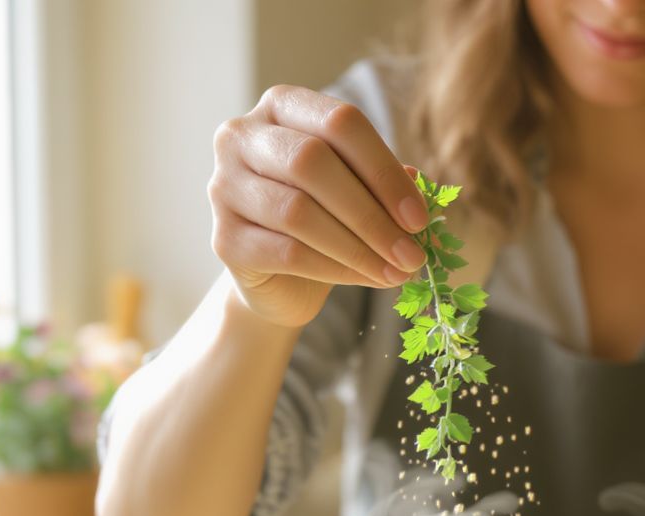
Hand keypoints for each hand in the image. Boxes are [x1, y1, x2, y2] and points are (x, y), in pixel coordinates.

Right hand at [209, 84, 428, 327]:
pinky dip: (336, 269)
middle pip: (313, 163)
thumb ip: (380, 183)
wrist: (278, 280)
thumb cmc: (322, 222)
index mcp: (281, 106)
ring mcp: (224, 187)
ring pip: (298, 212)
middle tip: (411, 254)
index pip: (339, 122)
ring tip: (396, 272)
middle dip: (372, 215)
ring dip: (358, 248)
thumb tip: (419, 187)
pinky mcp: (224, 239)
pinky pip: (288, 253)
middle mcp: (241, 136)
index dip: (384, 171)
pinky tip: (368, 279)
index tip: (419, 218)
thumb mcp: (356, 193)